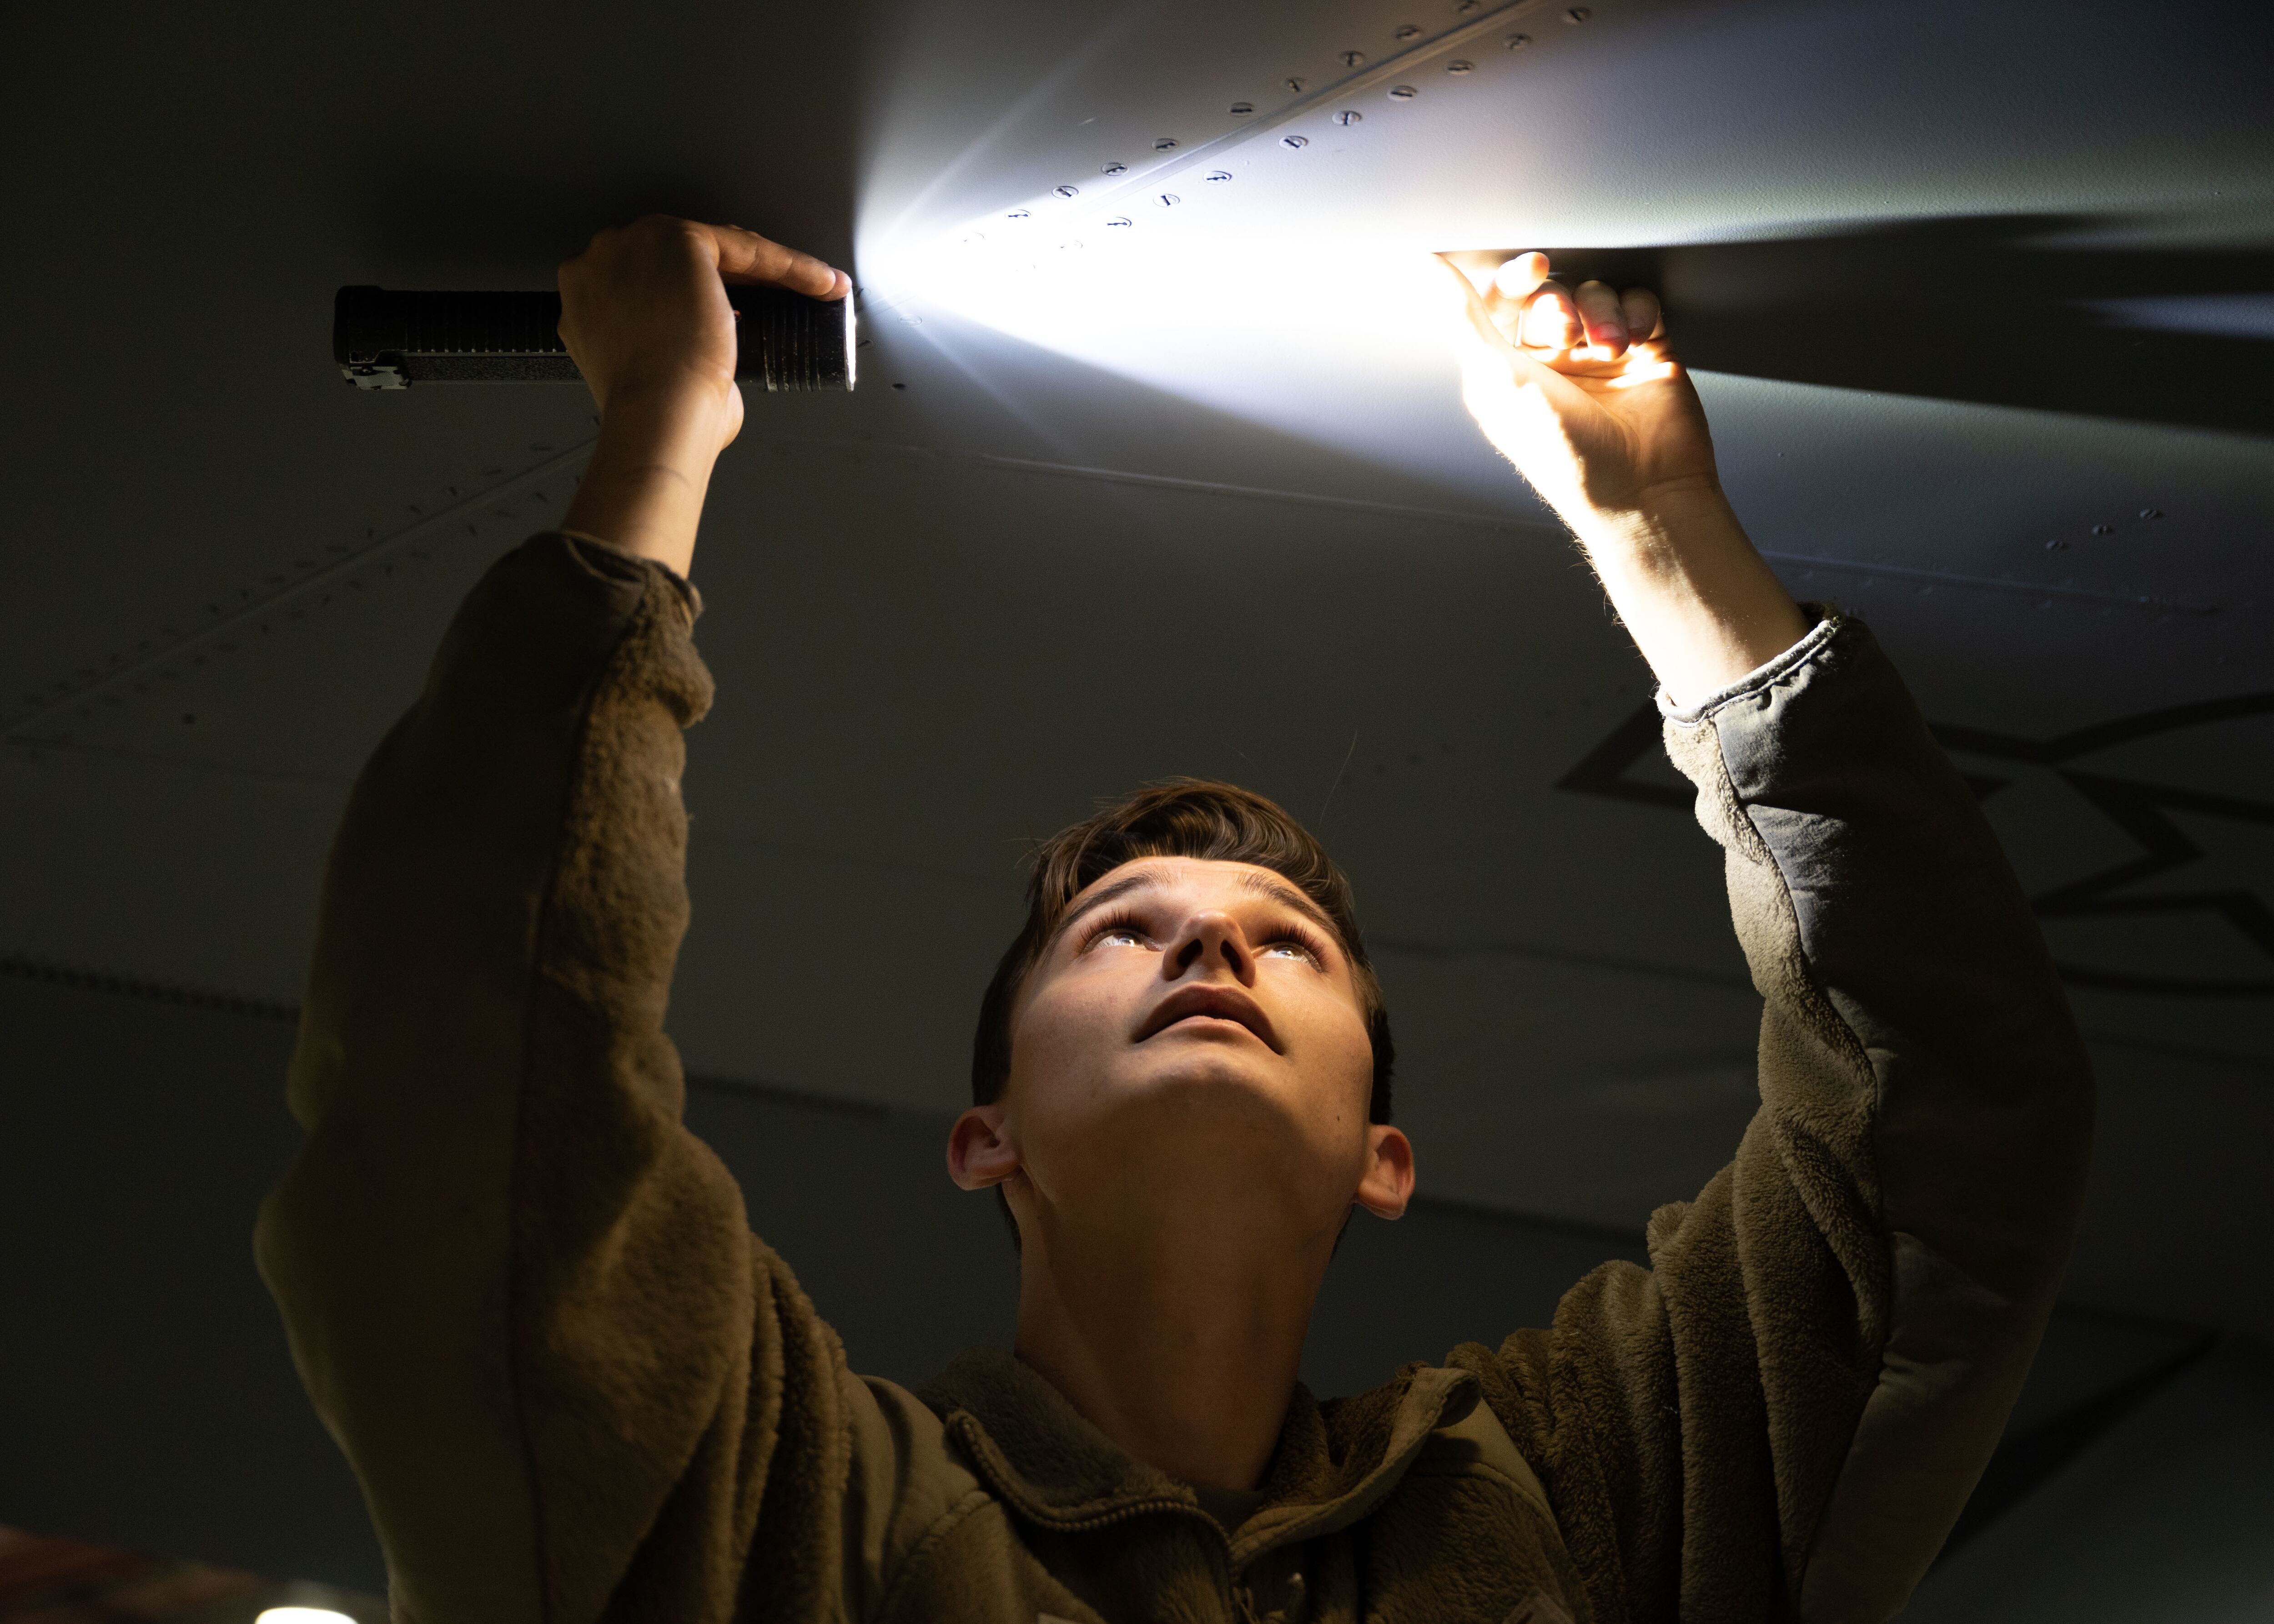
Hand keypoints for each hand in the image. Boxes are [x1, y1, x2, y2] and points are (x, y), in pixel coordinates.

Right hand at [555, 217, 847, 577]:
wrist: (655, 414)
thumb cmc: (653, 414)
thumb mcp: (648, 377)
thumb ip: (666, 355)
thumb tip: (711, 376)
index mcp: (587, 294)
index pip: (655, 280)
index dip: (698, 296)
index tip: (738, 314)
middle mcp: (603, 258)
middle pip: (684, 257)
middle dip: (735, 275)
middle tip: (781, 300)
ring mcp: (637, 243)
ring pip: (720, 248)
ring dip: (770, 267)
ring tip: (812, 291)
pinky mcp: (682, 240)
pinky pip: (749, 249)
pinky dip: (792, 267)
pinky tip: (824, 283)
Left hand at [1434, 251, 1719, 539]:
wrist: (1644, 491)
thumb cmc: (1565, 453)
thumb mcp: (1499, 380)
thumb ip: (1462, 318)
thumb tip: (1424, 265)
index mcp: (1505, 371)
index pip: (1501, 302)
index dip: (1515, 279)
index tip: (1534, 268)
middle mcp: (1549, 362)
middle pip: (1549, 293)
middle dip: (1560, 304)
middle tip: (1570, 333)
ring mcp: (1597, 356)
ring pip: (1595, 294)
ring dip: (1602, 312)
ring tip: (1611, 349)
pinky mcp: (1643, 351)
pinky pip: (1638, 304)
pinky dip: (1637, 312)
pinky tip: (1637, 341)